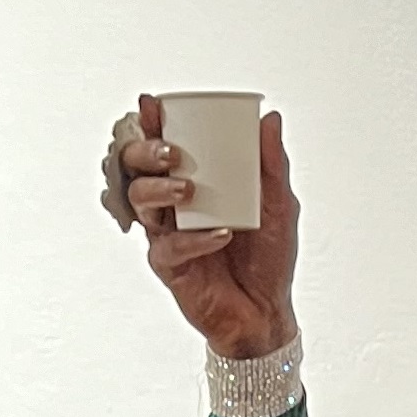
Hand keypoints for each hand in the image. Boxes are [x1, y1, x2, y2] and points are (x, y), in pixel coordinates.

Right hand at [110, 92, 300, 360]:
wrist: (268, 312)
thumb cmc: (268, 259)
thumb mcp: (279, 206)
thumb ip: (272, 165)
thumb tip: (270, 118)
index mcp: (192, 184)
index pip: (162, 147)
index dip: (150, 124)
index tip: (151, 104)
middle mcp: (172, 207)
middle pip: (136, 169)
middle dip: (145, 153)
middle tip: (170, 152)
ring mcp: (167, 236)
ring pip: (140, 202)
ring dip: (159, 190)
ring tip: (187, 189)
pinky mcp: (170, 267)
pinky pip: (170, 247)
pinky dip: (195, 239)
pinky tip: (221, 235)